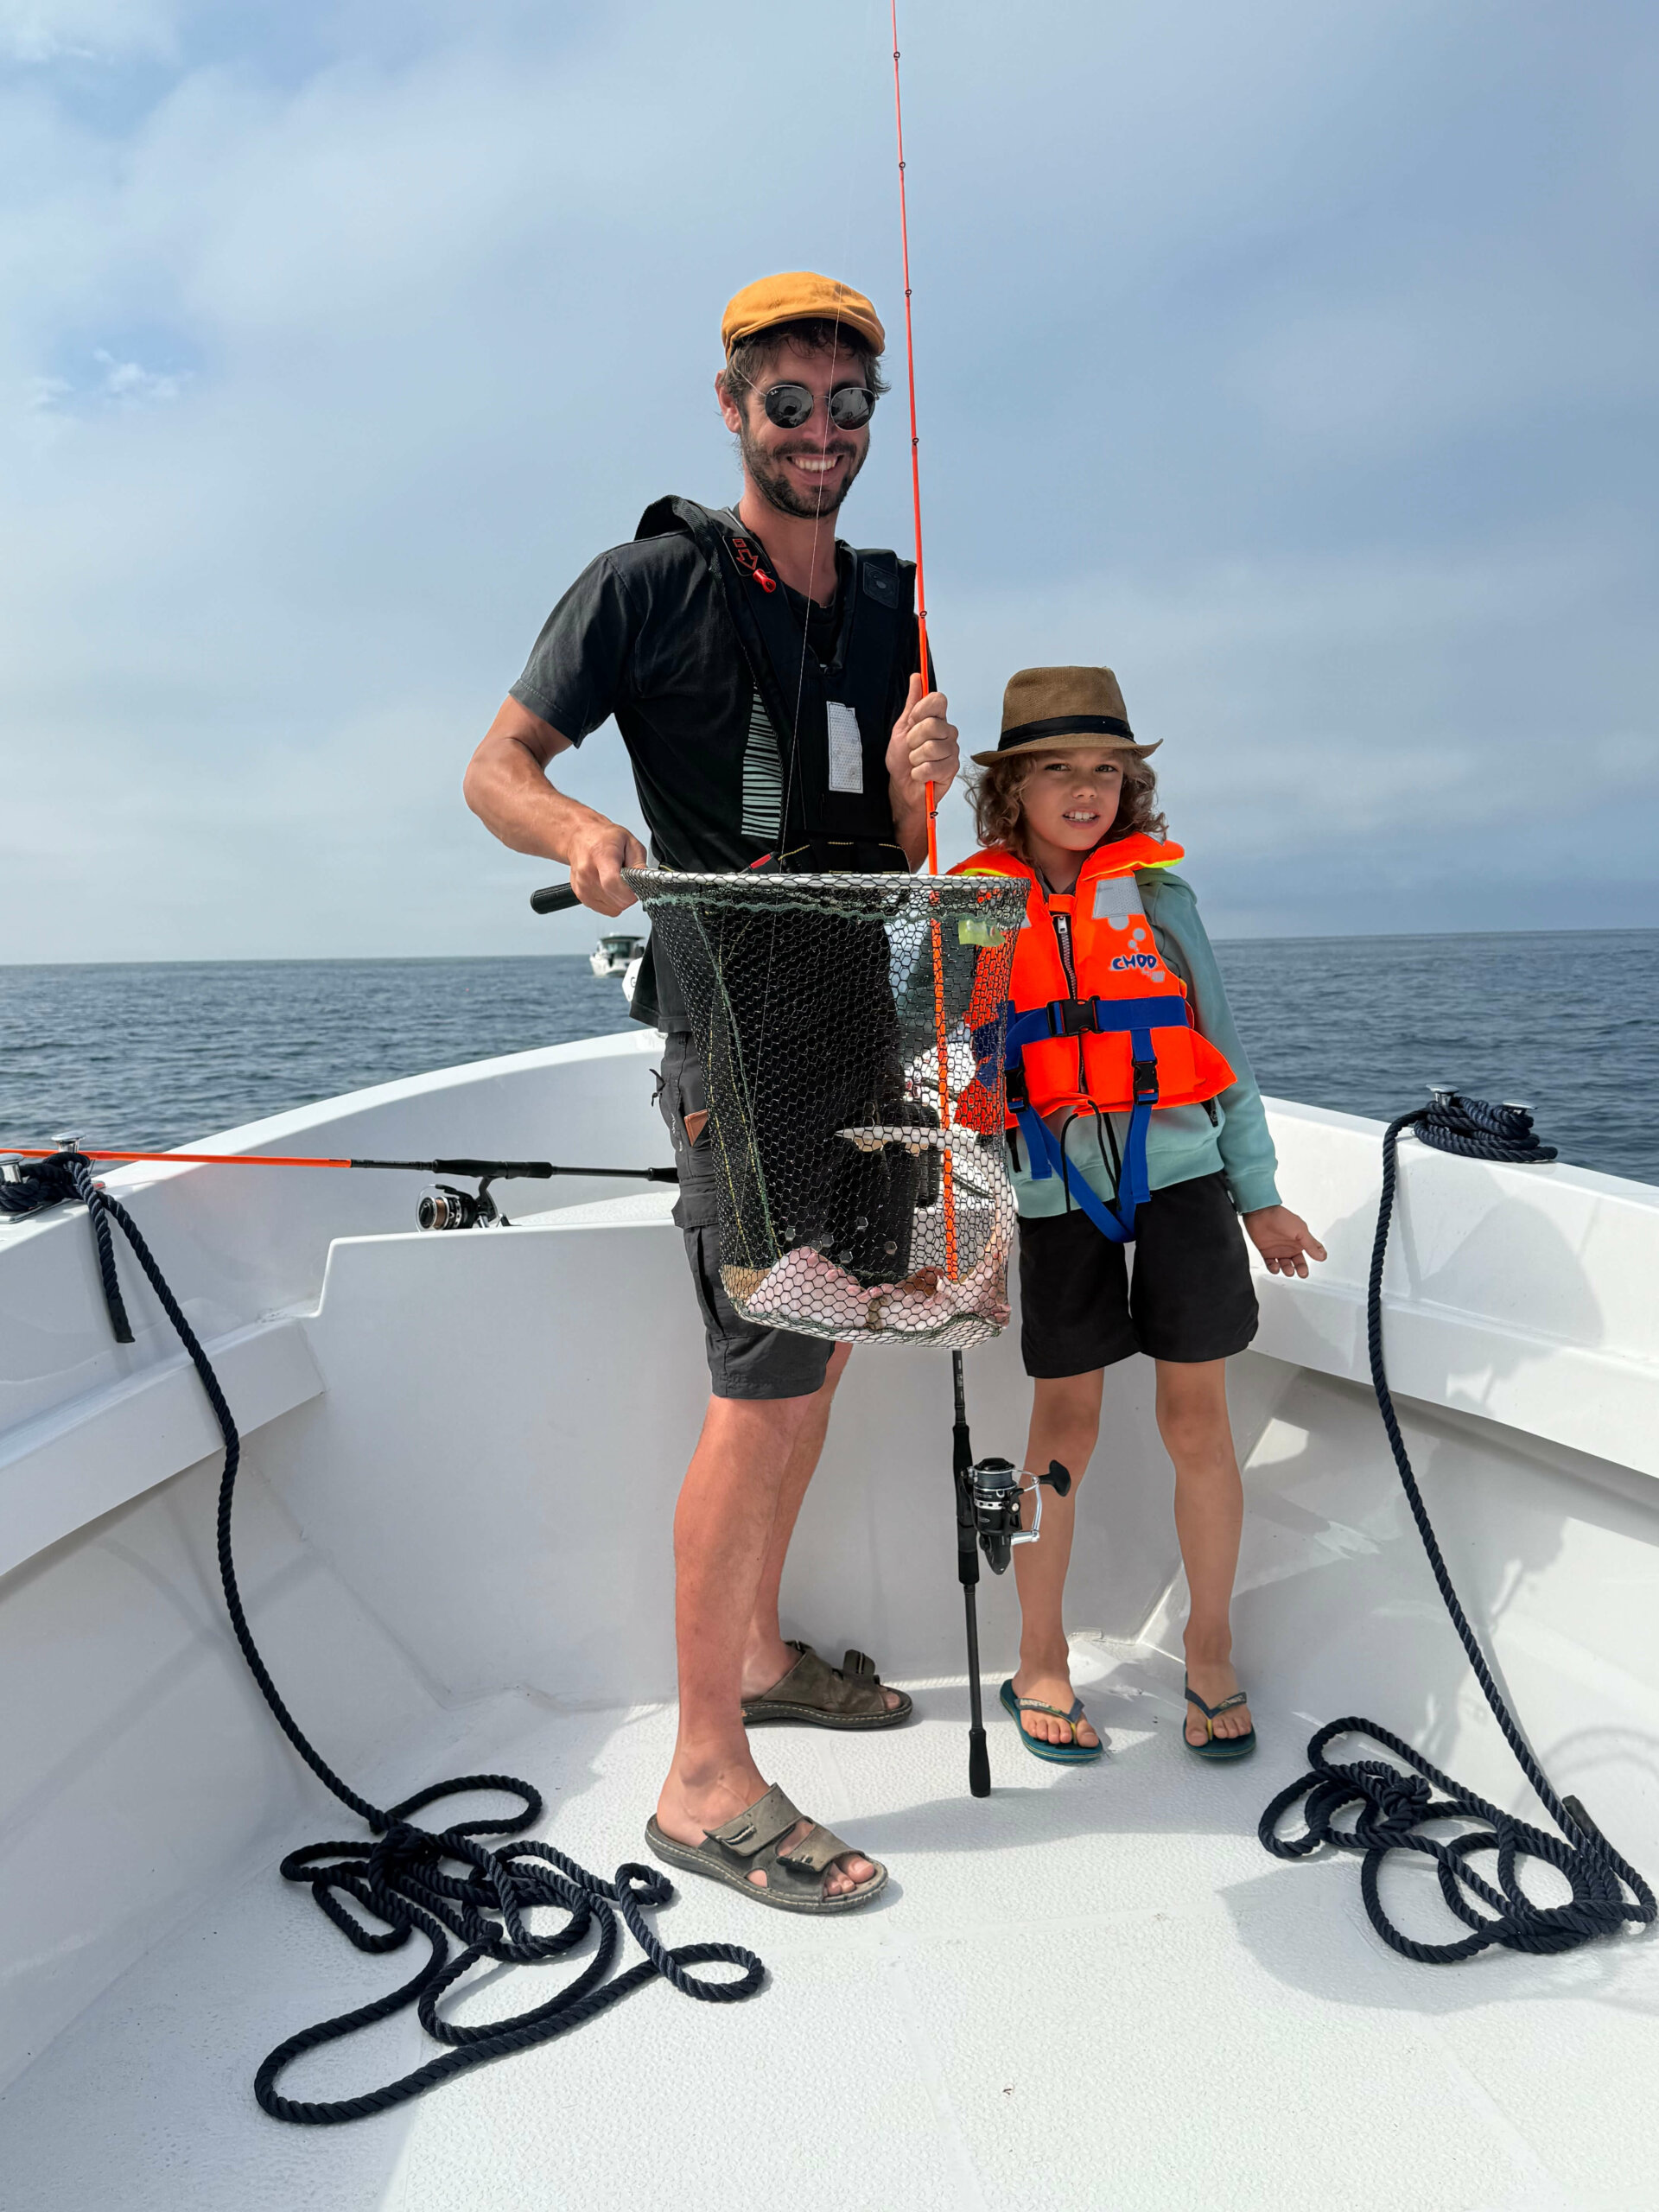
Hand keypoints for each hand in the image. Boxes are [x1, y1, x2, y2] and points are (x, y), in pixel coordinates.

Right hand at [565, 819, 646, 916]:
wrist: (579, 838)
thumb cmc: (603, 838)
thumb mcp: (629, 842)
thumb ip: (639, 864)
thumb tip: (646, 882)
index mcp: (600, 856)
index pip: (613, 883)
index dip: (630, 892)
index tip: (637, 887)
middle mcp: (587, 873)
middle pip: (616, 900)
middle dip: (629, 895)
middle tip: (628, 879)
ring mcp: (582, 886)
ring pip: (614, 908)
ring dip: (621, 898)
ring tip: (616, 880)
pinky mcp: (581, 896)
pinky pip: (607, 909)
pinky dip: (613, 901)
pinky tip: (609, 886)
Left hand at [887, 673, 959, 800]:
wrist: (903, 786)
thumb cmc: (902, 759)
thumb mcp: (902, 727)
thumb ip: (912, 703)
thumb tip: (917, 678)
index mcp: (936, 719)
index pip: (938, 700)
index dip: (922, 710)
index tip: (912, 721)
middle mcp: (947, 732)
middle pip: (932, 724)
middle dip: (913, 739)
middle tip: (911, 748)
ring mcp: (952, 750)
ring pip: (931, 747)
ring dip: (915, 758)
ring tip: (916, 762)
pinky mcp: (952, 768)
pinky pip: (932, 766)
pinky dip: (919, 773)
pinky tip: (920, 774)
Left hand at [1243, 1205, 1327, 1278]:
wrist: (1260, 1214)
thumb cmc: (1281, 1218)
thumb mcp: (1300, 1231)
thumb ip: (1311, 1244)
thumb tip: (1321, 1256)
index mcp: (1300, 1240)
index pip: (1312, 1250)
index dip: (1317, 1256)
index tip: (1319, 1261)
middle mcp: (1290, 1246)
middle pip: (1299, 1262)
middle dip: (1301, 1269)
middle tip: (1302, 1273)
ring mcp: (1278, 1250)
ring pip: (1285, 1265)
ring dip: (1288, 1270)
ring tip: (1289, 1270)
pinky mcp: (1267, 1252)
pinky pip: (1271, 1264)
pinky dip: (1274, 1268)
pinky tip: (1276, 1267)